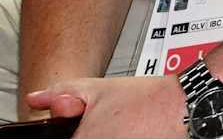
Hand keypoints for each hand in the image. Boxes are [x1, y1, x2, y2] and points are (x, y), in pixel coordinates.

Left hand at [26, 75, 186, 137]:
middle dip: (91, 134)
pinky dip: (126, 138)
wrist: (185, 106)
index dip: (75, 132)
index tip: (85, 127)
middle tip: (109, 125)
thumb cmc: (148, 99)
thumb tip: (37, 99)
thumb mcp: (100, 87)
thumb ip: (62, 93)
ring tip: (125, 129)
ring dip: (109, 136)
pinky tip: (134, 133)